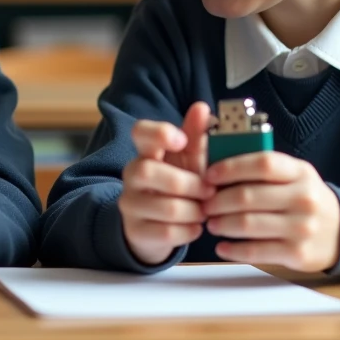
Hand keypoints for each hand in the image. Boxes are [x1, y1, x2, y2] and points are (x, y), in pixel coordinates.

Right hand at [119, 101, 215, 265]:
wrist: (155, 228)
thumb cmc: (177, 188)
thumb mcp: (189, 162)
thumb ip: (195, 136)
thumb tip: (202, 107)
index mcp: (147, 152)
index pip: (140, 132)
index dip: (159, 133)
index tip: (181, 140)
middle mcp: (132, 174)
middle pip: (147, 170)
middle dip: (187, 183)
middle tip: (209, 191)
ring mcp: (130, 203)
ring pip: (164, 206)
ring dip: (193, 210)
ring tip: (204, 211)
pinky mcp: (135, 231)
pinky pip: (165, 232)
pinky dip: (188, 231)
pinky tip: (196, 227)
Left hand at [203, 151, 339, 272]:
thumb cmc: (306, 199)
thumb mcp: (295, 176)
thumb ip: (264, 169)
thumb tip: (220, 168)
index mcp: (300, 172)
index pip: (262, 164)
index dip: (231, 168)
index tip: (209, 175)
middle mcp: (303, 198)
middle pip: (248, 196)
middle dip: (218, 200)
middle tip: (204, 203)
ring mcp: (301, 227)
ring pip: (248, 224)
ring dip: (222, 224)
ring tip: (211, 222)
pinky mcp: (297, 253)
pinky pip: (256, 251)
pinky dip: (233, 250)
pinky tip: (222, 247)